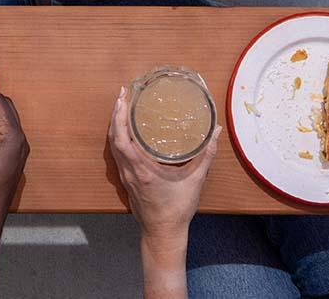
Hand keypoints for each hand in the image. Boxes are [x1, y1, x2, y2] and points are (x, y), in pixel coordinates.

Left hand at [108, 87, 218, 242]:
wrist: (163, 233)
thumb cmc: (177, 209)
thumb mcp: (195, 180)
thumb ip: (206, 154)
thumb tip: (215, 131)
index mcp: (142, 169)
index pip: (122, 138)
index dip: (119, 116)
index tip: (123, 98)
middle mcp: (129, 171)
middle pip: (113, 138)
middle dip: (115, 114)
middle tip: (123, 95)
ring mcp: (125, 176)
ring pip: (113, 146)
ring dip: (115, 125)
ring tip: (122, 107)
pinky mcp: (126, 180)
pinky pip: (117, 154)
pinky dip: (118, 138)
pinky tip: (126, 130)